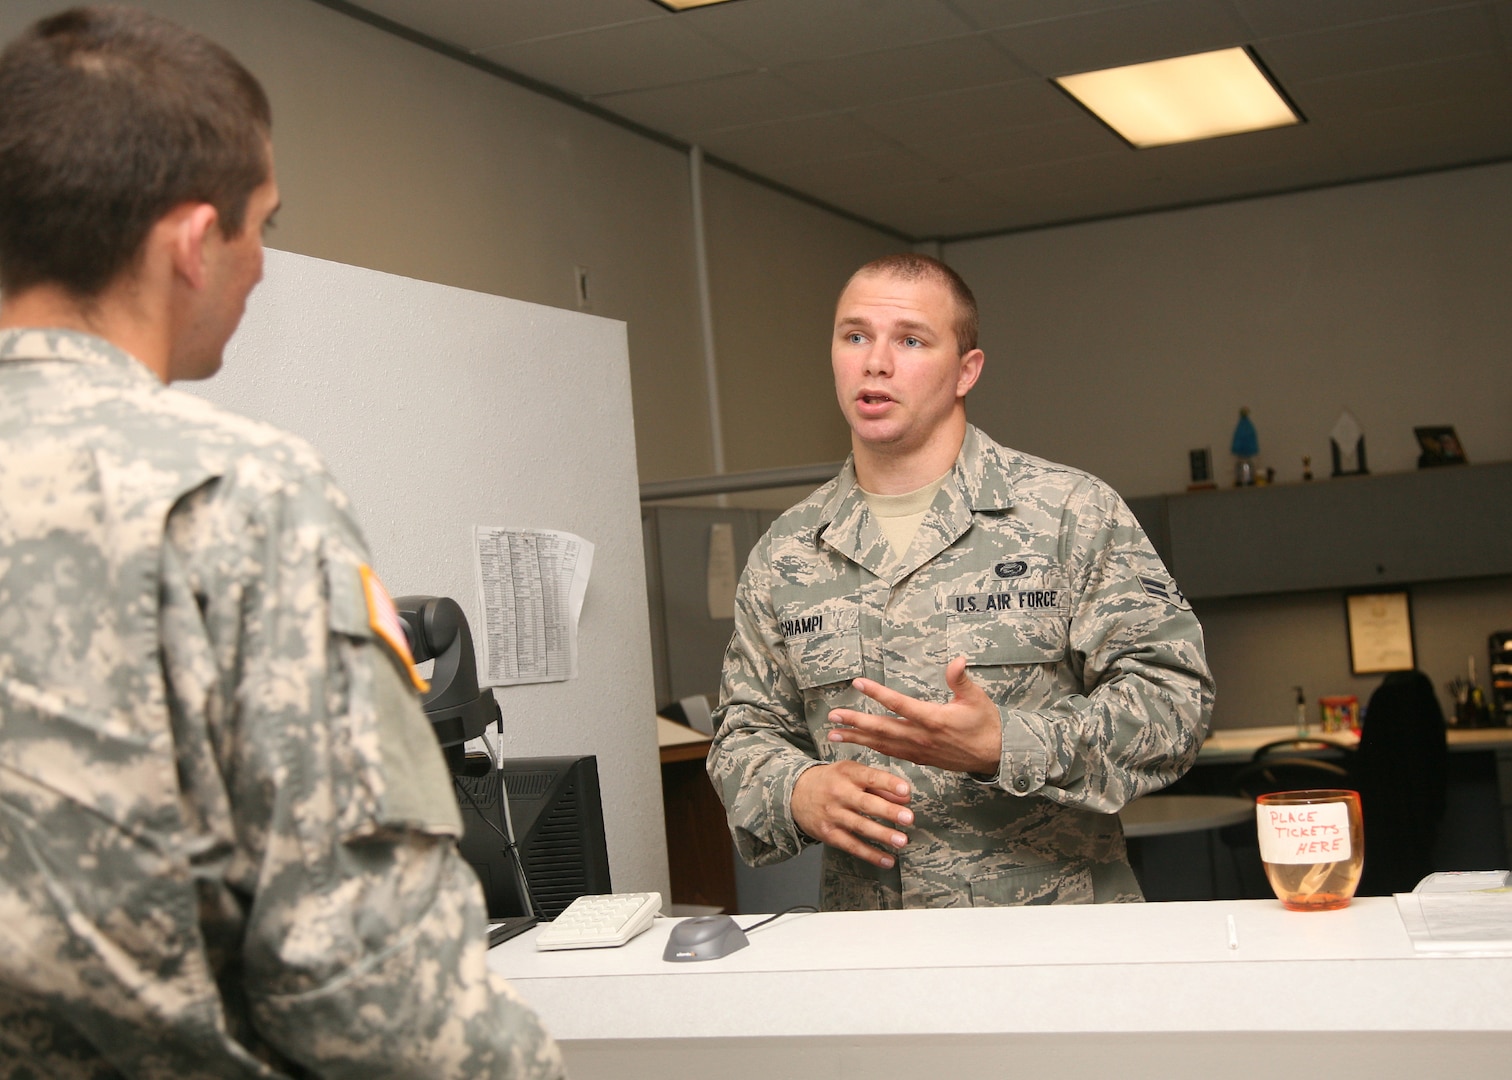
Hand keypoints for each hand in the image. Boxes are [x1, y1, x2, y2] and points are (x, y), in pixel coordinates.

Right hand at [791, 760, 912, 868]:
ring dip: (882, 835)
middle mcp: (839, 793)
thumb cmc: (832, 781)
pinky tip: (887, 860)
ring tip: (902, 841)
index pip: (871, 777)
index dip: (889, 784)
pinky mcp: (828, 834)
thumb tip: (906, 797)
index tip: (906, 791)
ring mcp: (833, 815)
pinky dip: (870, 854)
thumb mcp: (852, 773)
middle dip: (888, 812)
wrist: (796, 793)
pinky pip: (852, 846)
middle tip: (908, 818)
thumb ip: (879, 784)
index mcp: (847, 773)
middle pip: (866, 804)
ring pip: (860, 827)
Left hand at [826, 657, 1002, 774]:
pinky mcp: (919, 758)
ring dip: (857, 738)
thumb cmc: (985, 724)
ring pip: (881, 744)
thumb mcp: (977, 697)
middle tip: (833, 716)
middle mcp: (921, 736)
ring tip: (834, 734)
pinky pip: (890, 753)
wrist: (994, 755)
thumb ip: (961, 680)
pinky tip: (859, 744)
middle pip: (882, 728)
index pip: (900, 704)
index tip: (858, 682)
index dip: (877, 693)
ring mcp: (918, 750)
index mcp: (933, 719)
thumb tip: (957, 660)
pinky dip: (872, 748)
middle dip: (855, 722)